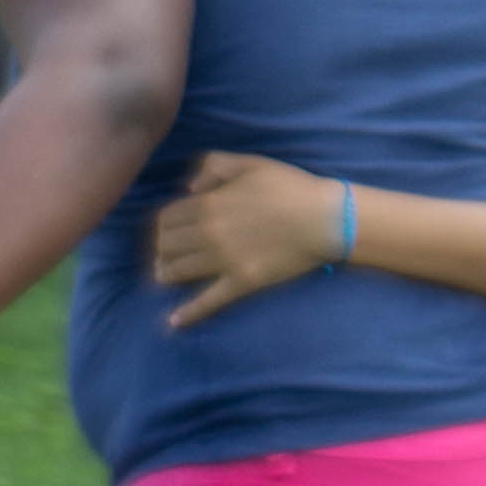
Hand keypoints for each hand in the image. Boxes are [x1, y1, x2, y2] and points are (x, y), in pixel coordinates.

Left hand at [148, 151, 341, 328]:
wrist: (323, 219)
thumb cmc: (290, 187)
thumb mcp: (250, 163)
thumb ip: (214, 167)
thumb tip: (189, 187)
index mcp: (208, 204)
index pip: (167, 218)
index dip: (163, 224)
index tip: (167, 228)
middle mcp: (208, 234)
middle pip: (166, 245)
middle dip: (162, 248)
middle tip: (164, 252)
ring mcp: (223, 261)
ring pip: (178, 271)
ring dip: (165, 274)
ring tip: (164, 275)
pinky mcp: (241, 283)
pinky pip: (208, 301)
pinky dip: (188, 313)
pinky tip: (173, 322)